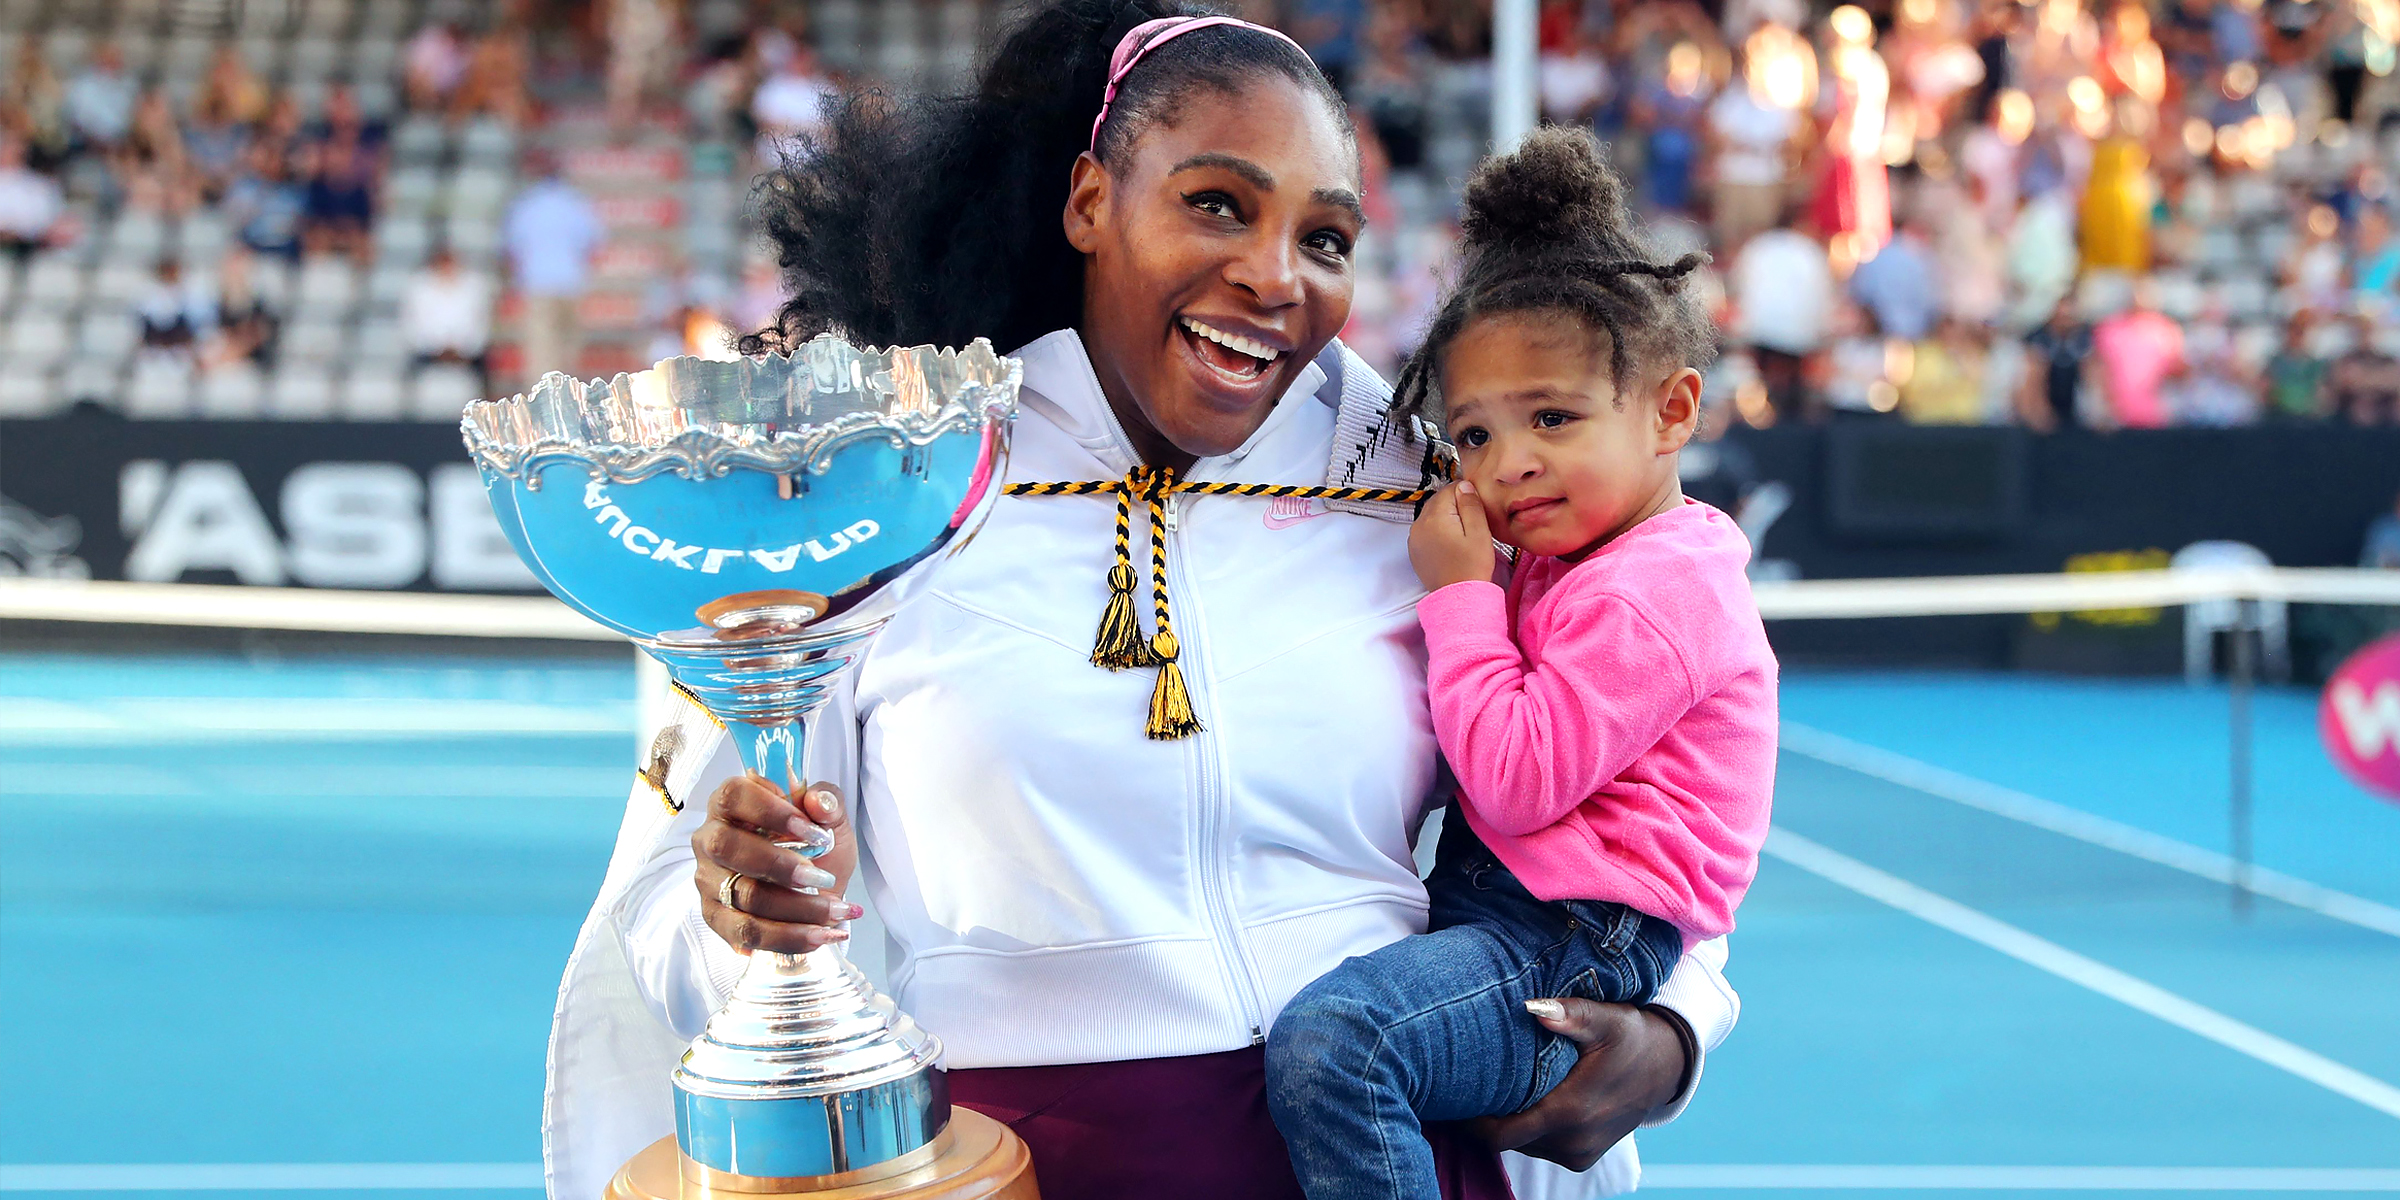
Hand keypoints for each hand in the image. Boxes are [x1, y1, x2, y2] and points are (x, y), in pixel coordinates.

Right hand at [693, 777, 860, 954]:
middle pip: (727, 847)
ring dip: (797, 907)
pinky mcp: (717, 917)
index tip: (813, 831)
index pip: (733, 795)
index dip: (770, 812)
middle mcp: (710, 839)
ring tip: (835, 911)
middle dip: (781, 866)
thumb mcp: (830, 819)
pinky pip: (748, 933)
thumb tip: (818, 803)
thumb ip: (827, 802)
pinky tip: (822, 934)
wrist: (818, 887)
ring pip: (744, 896)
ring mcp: (709, 880)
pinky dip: (790, 936)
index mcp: (731, 803)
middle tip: (822, 877)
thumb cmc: (815, 845)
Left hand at [1409, 481, 1497, 591]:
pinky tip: (1452, 543)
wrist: (1458, 598)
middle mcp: (1419, 524)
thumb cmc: (1472, 566)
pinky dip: (1438, 530)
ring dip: (1446, 518)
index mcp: (1435, 516)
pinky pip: (1427, 530)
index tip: (1478, 506)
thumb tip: (1463, 485)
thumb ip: (1470, 505)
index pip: (1450, 489)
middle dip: (1455, 505)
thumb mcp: (1479, 532)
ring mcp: (1414, 538)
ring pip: (1432, 515)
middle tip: (1473, 520)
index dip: (1467, 493)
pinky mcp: (1415, 550)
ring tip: (1463, 533)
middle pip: (1438, 501)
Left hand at [1469, 1000, 1691, 1170]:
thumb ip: (1569, 1015)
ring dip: (1506, 1124)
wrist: (1666, 1067)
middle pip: (1507, 1141)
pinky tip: (1521, 1101)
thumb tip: (1533, 1008)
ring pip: (1523, 1145)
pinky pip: (1541, 1147)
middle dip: (1482, 1120)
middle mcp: (1573, 1141)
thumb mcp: (1606, 1019)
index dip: (1470, 1121)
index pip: (1500, 1133)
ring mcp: (1578, 1154)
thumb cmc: (1631, 1037)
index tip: (1450, 1096)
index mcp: (1570, 1112)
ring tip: (1488, 1090)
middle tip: (1460, 1088)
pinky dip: (1527, 1129)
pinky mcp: (1583, 1158)